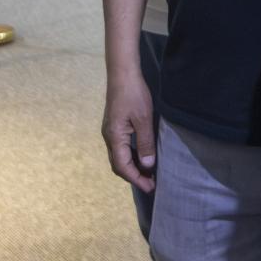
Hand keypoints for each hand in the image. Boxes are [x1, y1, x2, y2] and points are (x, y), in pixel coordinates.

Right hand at [103, 74, 156, 191]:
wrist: (122, 73)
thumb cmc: (134, 94)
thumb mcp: (144, 119)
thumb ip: (145, 143)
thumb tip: (148, 165)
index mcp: (114, 137)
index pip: (123, 166)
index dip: (137, 179)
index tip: (151, 187)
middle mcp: (109, 137)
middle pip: (118, 165)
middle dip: (134, 176)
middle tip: (151, 183)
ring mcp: (110, 132)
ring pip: (119, 157)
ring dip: (133, 167)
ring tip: (149, 173)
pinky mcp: (114, 126)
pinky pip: (121, 148)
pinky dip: (131, 156)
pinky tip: (142, 156)